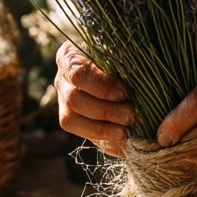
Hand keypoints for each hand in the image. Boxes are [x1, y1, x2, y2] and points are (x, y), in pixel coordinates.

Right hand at [54, 41, 135, 156]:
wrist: (119, 72)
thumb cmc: (122, 59)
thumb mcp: (122, 56)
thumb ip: (124, 66)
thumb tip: (134, 83)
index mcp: (70, 57)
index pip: (78, 73)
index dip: (102, 87)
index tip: (125, 93)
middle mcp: (62, 79)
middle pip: (74, 99)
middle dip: (105, 110)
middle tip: (131, 115)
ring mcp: (62, 101)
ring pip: (70, 119)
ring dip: (101, 128)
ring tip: (126, 130)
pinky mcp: (71, 120)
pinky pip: (80, 134)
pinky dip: (102, 139)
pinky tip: (121, 139)